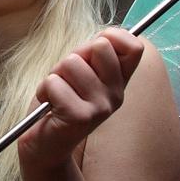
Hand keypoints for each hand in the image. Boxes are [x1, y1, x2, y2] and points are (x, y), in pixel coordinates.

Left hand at [18, 28, 144, 170]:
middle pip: (100, 46)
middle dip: (74, 56)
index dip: (113, 36)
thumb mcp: (78, 71)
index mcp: (119, 81)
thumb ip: (92, 53)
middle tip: (67, 80)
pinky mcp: (81, 117)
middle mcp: (117, 95)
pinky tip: (50, 107)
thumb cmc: (59, 102)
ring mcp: (101, 107)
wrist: (44, 145)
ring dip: (55, 76)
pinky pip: (54, 83)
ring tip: (56, 95)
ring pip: (72, 63)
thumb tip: (106, 36)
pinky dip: (44, 90)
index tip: (92, 49)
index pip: (135, 46)